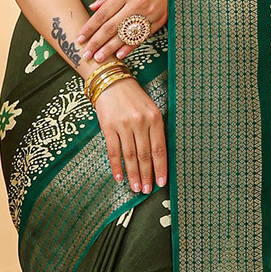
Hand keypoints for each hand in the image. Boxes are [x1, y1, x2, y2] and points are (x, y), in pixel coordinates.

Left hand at [77, 0, 167, 62]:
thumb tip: (94, 6)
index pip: (102, 14)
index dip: (90, 28)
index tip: (80, 37)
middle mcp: (136, 5)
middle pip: (111, 28)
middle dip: (96, 43)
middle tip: (86, 54)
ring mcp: (148, 14)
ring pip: (125, 35)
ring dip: (110, 48)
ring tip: (99, 58)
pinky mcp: (158, 21)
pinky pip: (141, 37)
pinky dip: (130, 47)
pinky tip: (120, 54)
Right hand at [93, 76, 166, 193]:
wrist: (110, 81)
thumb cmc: (133, 97)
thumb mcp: (150, 108)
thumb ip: (155, 129)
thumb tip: (159, 156)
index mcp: (154, 118)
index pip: (159, 149)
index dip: (160, 168)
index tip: (161, 182)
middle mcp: (140, 122)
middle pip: (144, 155)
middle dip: (147, 175)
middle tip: (147, 190)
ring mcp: (123, 125)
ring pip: (130, 156)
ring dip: (133, 174)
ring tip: (136, 188)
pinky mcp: (108, 126)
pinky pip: (113, 151)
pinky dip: (116, 166)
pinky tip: (119, 177)